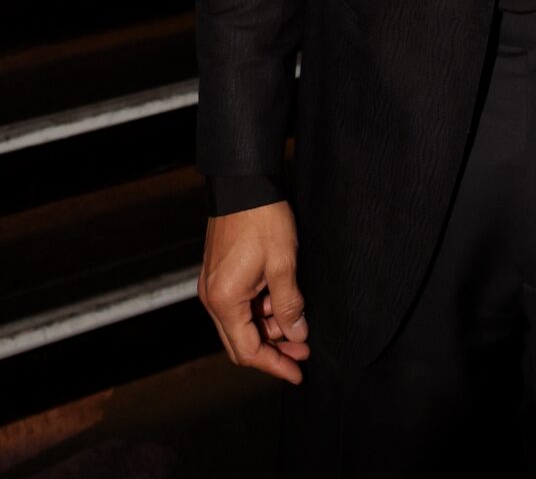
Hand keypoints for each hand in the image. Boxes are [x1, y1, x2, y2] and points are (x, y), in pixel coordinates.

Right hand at [197, 200, 309, 383]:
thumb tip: (297, 334)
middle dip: (273, 350)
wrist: (243, 183)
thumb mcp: (283, 264)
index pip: (248, 351)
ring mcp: (213, 285)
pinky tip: (282, 303)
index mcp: (224, 301)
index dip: (275, 364)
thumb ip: (289, 304)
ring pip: (240, 324)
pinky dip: (260, 311)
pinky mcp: (219, 274)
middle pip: (240, 342)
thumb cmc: (262, 220)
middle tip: (303, 352)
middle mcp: (212, 298)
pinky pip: (238, 305)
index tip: (298, 371)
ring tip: (298, 324)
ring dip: (268, 328)